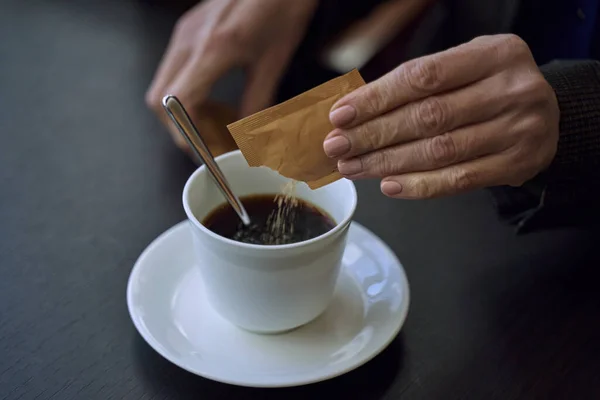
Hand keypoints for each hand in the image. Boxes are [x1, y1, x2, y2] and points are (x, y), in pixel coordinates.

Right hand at [146, 0, 316, 150]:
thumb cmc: (282, 9)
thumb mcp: (275, 61)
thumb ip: (258, 101)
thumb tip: (247, 136)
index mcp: (213, 49)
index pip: (180, 103)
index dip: (188, 135)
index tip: (205, 152)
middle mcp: (189, 40)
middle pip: (160, 100)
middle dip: (179, 129)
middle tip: (205, 143)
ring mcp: (183, 33)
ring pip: (162, 86)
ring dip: (181, 112)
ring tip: (212, 123)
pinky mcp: (187, 29)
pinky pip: (173, 70)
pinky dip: (185, 93)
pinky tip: (212, 98)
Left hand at [323, 34, 558, 198]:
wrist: (546, 113)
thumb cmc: (490, 87)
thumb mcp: (465, 66)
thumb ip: (418, 83)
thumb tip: (355, 111)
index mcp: (494, 54)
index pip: (423, 77)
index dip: (377, 98)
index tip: (341, 115)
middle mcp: (511, 89)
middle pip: (427, 117)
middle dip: (373, 134)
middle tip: (338, 147)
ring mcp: (518, 129)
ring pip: (439, 151)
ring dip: (388, 162)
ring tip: (354, 167)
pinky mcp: (517, 164)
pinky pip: (460, 179)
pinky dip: (420, 185)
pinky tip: (389, 184)